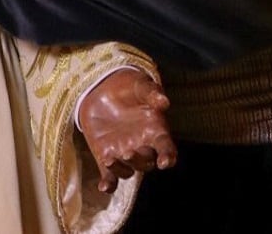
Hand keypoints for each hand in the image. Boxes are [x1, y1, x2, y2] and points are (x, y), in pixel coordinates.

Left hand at [78, 68, 176, 192]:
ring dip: (121, 169)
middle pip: (146, 162)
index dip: (168, 156)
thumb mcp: (141, 85)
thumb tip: (164, 102)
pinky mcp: (106, 157)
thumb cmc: (129, 87)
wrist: (103, 88)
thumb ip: (152, 92)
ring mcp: (124, 153)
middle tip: (128, 152)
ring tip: (111, 159)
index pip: (167, 148)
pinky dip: (108, 185)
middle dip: (139, 160)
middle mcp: (142, 146)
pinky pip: (110, 177)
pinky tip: (104, 187)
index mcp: (155, 131)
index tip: (165, 161)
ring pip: (128, 170)